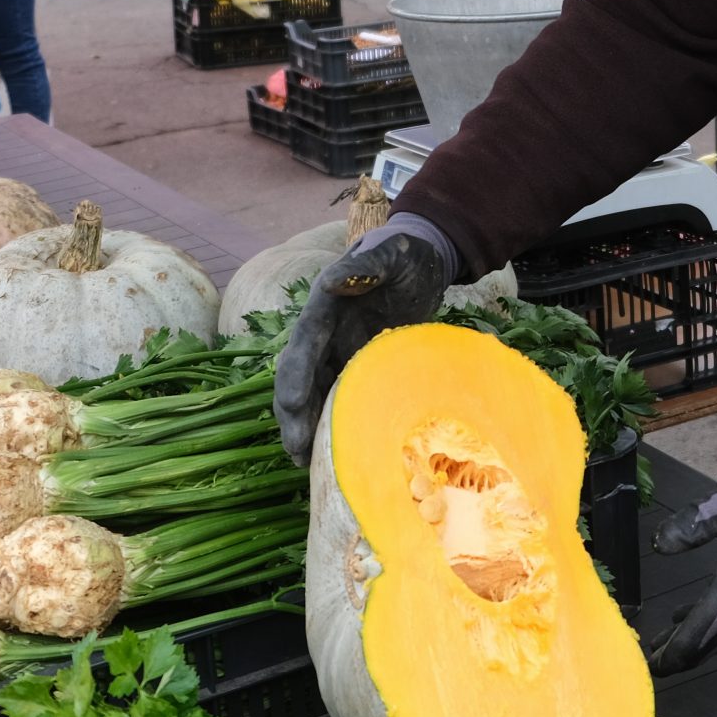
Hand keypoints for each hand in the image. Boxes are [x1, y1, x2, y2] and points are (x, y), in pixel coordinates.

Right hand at [274, 213, 454, 463]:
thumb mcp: (390, 252)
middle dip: (294, 414)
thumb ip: (364, 266)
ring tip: (309, 464)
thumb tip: (334, 282)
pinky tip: (336, 452)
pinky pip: (340, 395)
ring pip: (315, 392)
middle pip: (300, 376)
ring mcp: (340, 349)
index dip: (297, 375)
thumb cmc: (405, 253)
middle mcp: (326, 332)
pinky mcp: (358, 363)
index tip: (294, 404)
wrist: (423, 260)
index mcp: (325, 305)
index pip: (304, 343)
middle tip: (297, 451)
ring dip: (308, 426)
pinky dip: (334, 421)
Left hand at [647, 438, 716, 674]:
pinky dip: (716, 620)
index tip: (658, 663)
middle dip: (689, 654)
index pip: (713, 619)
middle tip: (656, 666)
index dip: (685, 643)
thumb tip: (659, 546)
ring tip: (665, 641)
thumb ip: (697, 521)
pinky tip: (691, 612)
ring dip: (701, 638)